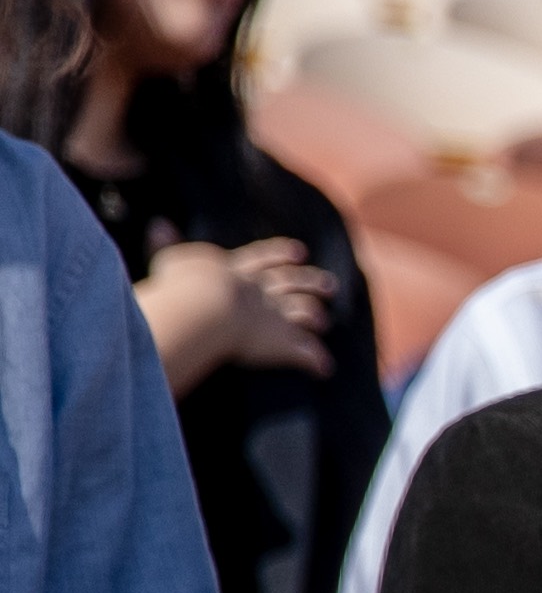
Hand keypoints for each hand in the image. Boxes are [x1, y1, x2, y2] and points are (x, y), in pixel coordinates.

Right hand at [138, 238, 338, 388]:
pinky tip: (324, 368)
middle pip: (292, 283)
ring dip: (315, 315)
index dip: (280, 254)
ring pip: (303, 312)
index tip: (299, 251)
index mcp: (238, 271)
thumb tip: (158, 224)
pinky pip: (304, 354)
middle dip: (311, 282)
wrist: (206, 305)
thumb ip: (167, 244)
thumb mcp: (172, 260)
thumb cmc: (184, 285)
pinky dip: (315, 360)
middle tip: (331, 283)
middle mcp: (261, 291)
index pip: (262, 259)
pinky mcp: (281, 343)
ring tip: (325, 321)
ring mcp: (275, 315)